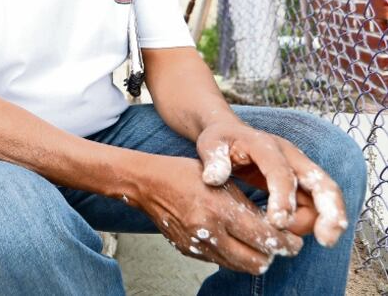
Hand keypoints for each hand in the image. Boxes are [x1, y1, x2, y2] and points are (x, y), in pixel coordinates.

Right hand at [135, 155, 302, 274]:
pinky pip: (222, 262)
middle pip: (257, 261)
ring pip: (241, 266)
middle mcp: (208, 230)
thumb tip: (278, 227)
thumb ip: (248, 205)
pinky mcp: (189, 252)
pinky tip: (235, 241)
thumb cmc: (184, 174)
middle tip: (281, 245)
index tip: (294, 240)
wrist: (147, 183)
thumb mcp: (221, 181)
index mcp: (219, 208)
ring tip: (260, 244)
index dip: (287, 243)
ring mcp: (197, 244)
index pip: (266, 238)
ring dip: (255, 258)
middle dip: (274, 255)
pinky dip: (234, 256)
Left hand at [197, 120, 348, 246]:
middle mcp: (291, 156)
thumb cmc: (221, 140)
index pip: (281, 172)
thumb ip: (213, 159)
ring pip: (326, 195)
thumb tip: (214, 179)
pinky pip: (318, 203)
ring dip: (327, 220)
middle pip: (321, 182)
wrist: (231, 133)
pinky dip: (316, 220)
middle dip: (330, 211)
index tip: (278, 223)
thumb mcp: (210, 144)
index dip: (283, 198)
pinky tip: (298, 233)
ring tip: (306, 240)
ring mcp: (300, 168)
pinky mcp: (303, 181)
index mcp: (265, 146)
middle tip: (327, 239)